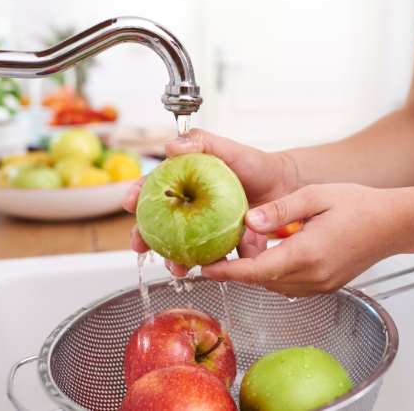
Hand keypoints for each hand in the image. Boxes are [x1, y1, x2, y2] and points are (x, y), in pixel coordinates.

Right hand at [124, 129, 296, 275]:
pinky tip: (210, 271)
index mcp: (185, 181)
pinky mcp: (223, 242)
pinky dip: (211, 266)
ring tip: (175, 267)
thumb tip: (171, 145)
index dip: (137, 194)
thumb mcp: (229, 149)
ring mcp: (205, 226)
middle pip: (160, 222)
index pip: (154, 187)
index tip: (129, 203)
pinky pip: (213, 257)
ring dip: (174, 259)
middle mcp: (191, 206)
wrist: (284, 185)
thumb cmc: (255, 164)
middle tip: (139, 246)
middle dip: (145, 237)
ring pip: (181, 245)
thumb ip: (202, 141)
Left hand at [200, 184, 413, 296]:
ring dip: (258, 269)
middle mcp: (313, 276)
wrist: (394, 224)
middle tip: (227, 243)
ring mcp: (320, 285)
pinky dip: (275, 272)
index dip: (227, 272)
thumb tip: (248, 220)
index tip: (205, 268)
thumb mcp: (315, 196)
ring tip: (250, 244)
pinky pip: (289, 285)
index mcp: (308, 253)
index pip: (257, 271)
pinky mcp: (325, 286)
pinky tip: (274, 251)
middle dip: (240, 266)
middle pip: (262, 280)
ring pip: (274, 284)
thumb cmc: (359, 205)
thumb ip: (279, 209)